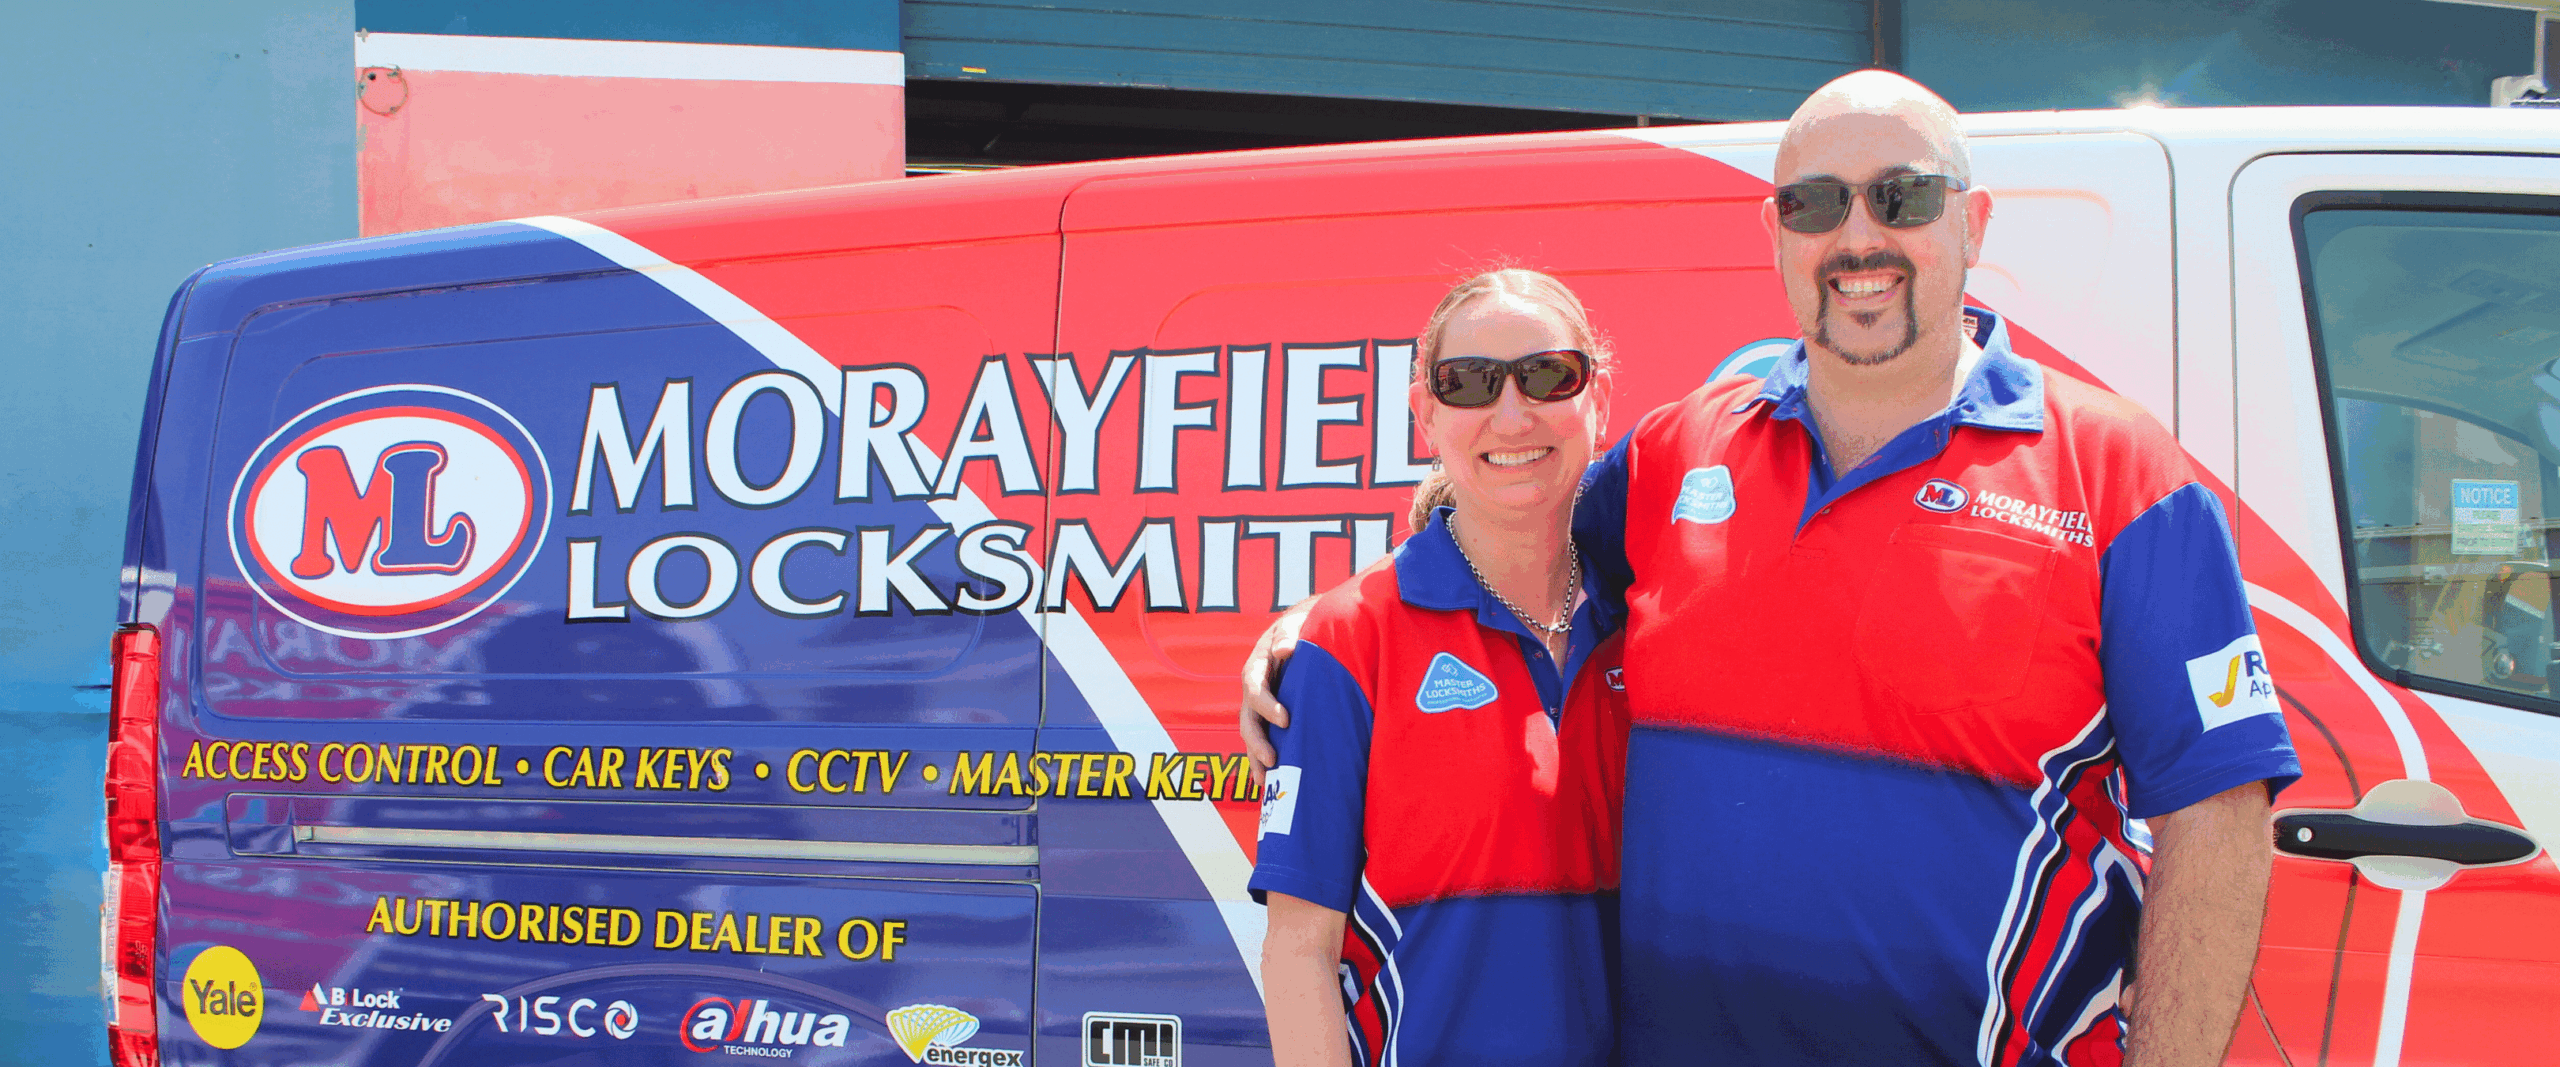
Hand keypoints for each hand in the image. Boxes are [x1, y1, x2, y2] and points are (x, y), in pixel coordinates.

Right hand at [1239, 599, 1314, 784]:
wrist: (1304, 635)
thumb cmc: (1301, 629)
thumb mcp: (1295, 625)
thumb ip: (1289, 634)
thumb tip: (1284, 649)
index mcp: (1256, 667)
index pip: (1254, 688)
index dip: (1266, 705)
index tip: (1286, 720)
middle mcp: (1253, 690)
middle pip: (1247, 719)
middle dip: (1258, 741)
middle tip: (1273, 759)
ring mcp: (1259, 707)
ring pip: (1251, 735)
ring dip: (1256, 758)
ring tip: (1267, 781)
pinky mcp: (1269, 719)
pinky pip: (1262, 741)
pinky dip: (1262, 761)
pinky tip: (1269, 782)